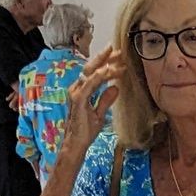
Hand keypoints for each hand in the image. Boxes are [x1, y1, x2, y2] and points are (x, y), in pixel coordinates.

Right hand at [58, 44, 122, 161]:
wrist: (76, 144)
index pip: (94, 73)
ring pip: (92, 73)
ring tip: (118, 59)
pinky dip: (99, 76)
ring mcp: (77, 93)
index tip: (119, 59)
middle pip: (92, 68)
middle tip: (118, 51)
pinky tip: (109, 71)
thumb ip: (105, 100)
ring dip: (106, 65)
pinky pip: (90, 84)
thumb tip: (115, 88)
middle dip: (105, 58)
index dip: (106, 64)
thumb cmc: (85, 131)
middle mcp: (78, 89)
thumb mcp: (100, 114)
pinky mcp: (79, 99)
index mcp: (82, 91)